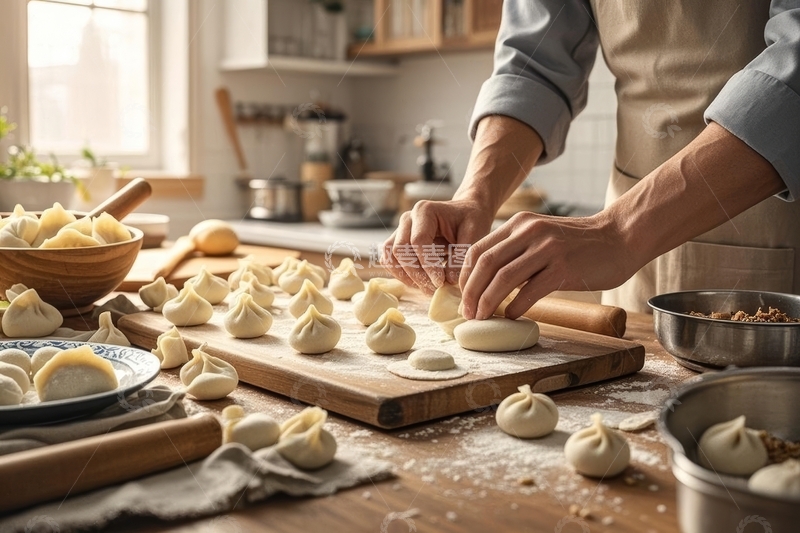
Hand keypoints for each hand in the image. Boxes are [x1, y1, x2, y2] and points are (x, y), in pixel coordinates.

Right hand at [381, 199, 493, 293]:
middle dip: (417, 274)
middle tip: (435, 289)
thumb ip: (461, 256)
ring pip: (391, 257)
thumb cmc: (471, 221)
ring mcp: (400, 231)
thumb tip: (448, 280)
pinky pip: (390, 262)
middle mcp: (408, 219)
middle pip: (400, 250)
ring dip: (406, 276)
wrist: (465, 213)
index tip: (441, 282)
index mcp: (425, 211)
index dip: (428, 265)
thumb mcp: (474, 235)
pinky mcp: (398, 243)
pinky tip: (419, 283)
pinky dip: (401, 275)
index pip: (418, 241)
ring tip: (427, 288)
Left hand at [459, 211, 634, 319]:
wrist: (620, 237)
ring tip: (483, 318)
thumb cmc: (579, 244)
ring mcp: (546, 249)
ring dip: (488, 302)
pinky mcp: (563, 268)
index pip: (478, 249)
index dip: (465, 276)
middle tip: (468, 313)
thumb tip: (490, 283)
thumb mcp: (542, 237)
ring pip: (503, 278)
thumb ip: (517, 252)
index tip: (463, 296)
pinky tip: (512, 317)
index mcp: (520, 224)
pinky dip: (516, 307)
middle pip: (485, 264)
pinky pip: (530, 291)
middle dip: (471, 292)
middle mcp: (530, 232)